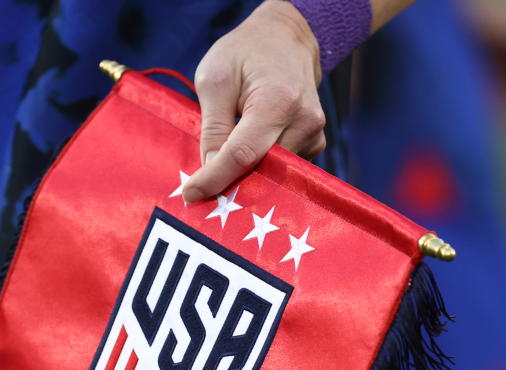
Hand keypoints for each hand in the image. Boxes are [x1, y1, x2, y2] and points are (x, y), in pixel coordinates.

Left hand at [183, 0, 324, 201]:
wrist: (287, 38)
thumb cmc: (246, 52)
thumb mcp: (215, 79)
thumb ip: (213, 126)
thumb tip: (210, 168)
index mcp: (278, 101)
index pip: (243, 154)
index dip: (215, 178)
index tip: (190, 194)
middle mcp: (304, 121)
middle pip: (261, 169)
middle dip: (230, 181)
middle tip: (200, 187)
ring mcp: (314, 135)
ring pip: (272, 172)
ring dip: (246, 174)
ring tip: (224, 162)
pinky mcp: (315, 143)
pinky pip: (282, 167)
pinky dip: (261, 166)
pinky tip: (248, 153)